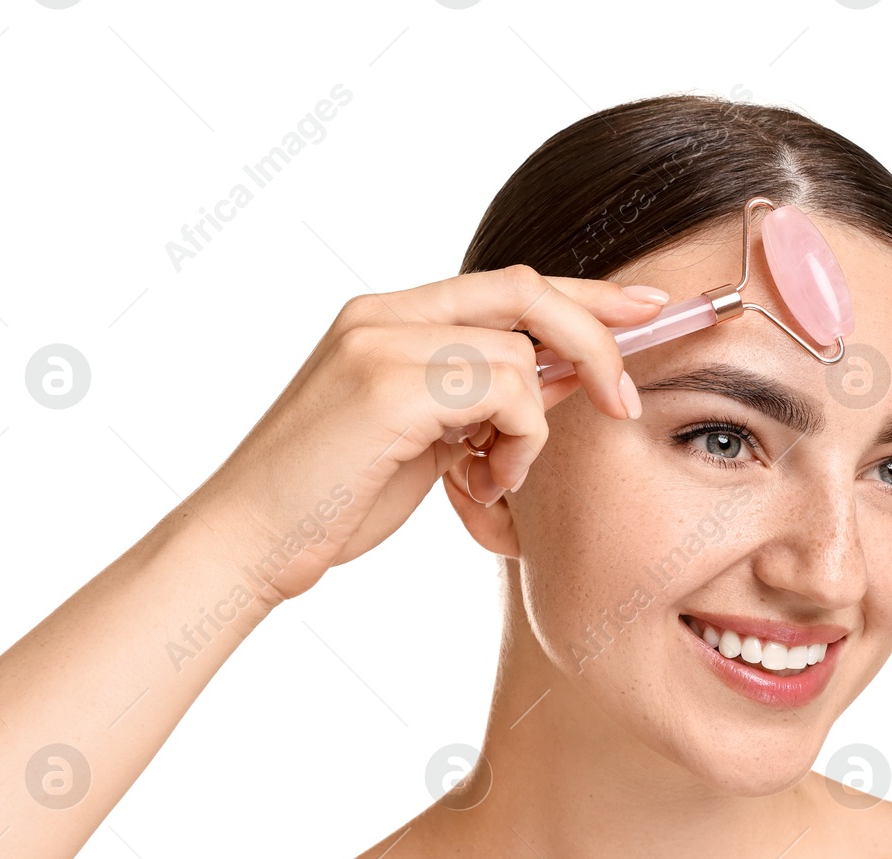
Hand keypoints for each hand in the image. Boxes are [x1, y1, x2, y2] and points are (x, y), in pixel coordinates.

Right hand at [190, 265, 665, 604]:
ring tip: (495, 477)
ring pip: (519, 354)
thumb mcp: (422, 440)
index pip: (507, 285)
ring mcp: (382, 341)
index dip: (582, 296)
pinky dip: (520, 442)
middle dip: (596, 334)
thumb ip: (478, 400)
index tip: (645, 309)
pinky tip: (483, 483)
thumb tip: (562, 378)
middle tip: (630, 396)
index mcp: (387, 318)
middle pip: (526, 290)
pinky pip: (505, 389)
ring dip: (533, 427)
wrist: (247, 541)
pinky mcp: (388, 381)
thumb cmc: (330, 501)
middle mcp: (383, 314)